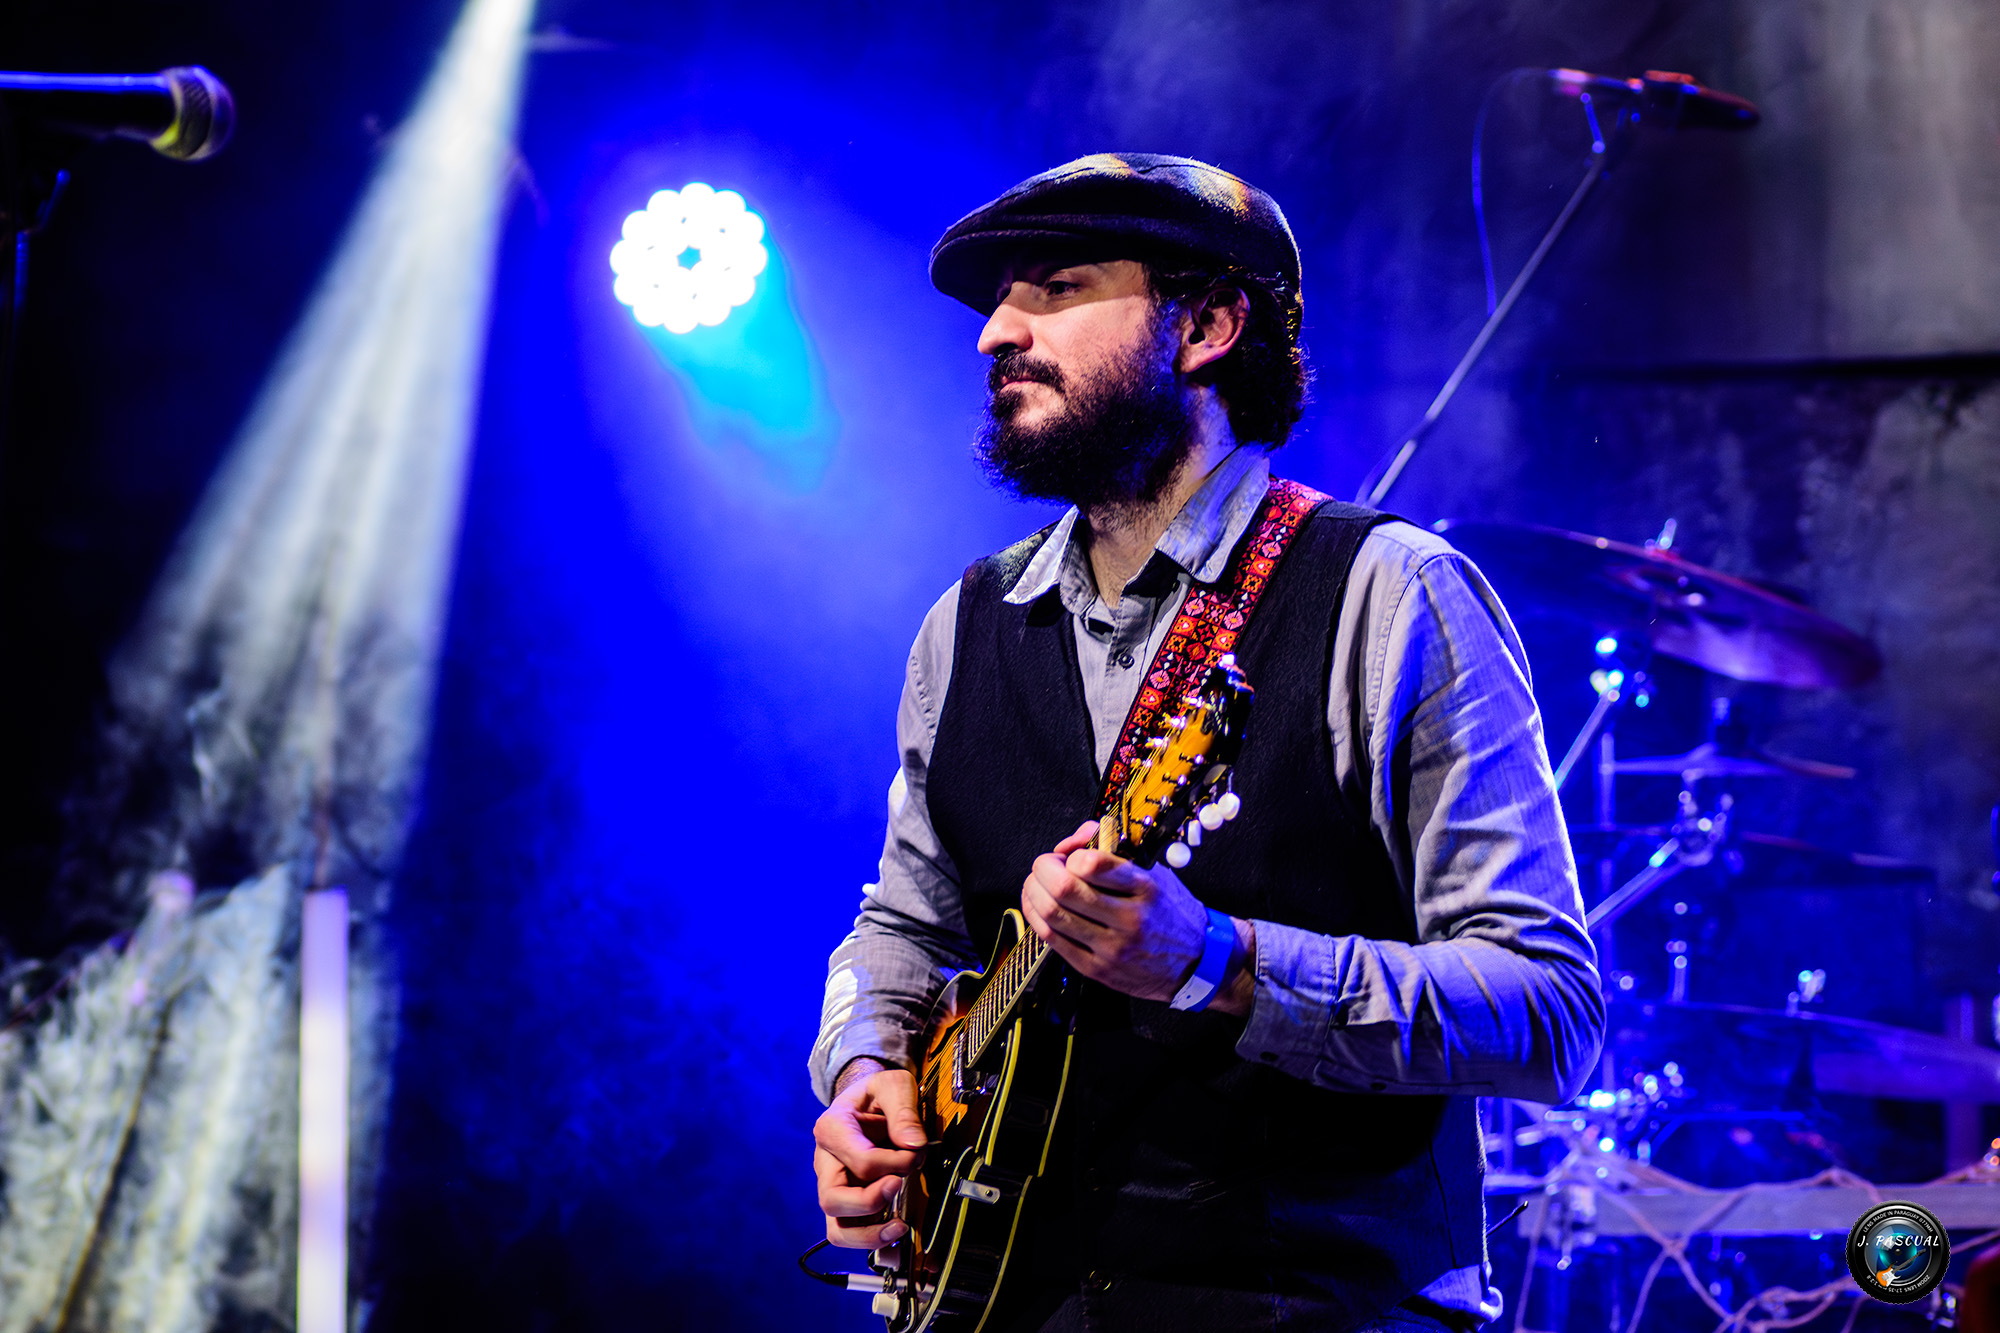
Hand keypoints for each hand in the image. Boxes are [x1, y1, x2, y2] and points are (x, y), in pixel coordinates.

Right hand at [812, 1059, 925, 1248]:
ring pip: (836, 1227)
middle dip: (871, 1200)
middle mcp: (825, 1162)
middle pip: (833, 1199)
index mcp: (832, 1128)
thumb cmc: (878, 1093)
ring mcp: (834, 1185)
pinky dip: (870, 1240)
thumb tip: (913, 1144)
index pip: (860, 1160)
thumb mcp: (894, 1085)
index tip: (917, 1153)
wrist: (869, 1100)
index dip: (895, 1163)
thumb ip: (903, 1110)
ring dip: (868, 1234)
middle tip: (899, 1185)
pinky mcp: (846, 1202)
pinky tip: (895, 1233)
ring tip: (899, 1228)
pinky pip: (848, 1232)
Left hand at [1021, 820, 1214, 1003]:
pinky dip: (1036, 918)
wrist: (1195, 963)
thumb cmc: (1170, 911)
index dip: (1071, 854)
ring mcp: (1112, 948)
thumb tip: (1076, 839)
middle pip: (1064, 889)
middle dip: (1043, 870)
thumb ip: (1116, 848)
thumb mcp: (1155, 872)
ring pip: (1053, 916)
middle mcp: (1129, 919)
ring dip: (1033, 893)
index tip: (1071, 854)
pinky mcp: (1098, 969)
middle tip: (1045, 865)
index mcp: (1145, 888)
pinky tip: (1038, 907)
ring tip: (1036, 884)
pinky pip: (1053, 941)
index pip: (1093, 864)